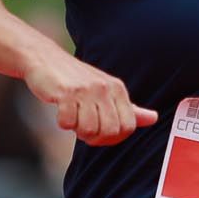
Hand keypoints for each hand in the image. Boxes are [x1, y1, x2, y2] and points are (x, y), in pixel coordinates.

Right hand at [23, 46, 156, 146]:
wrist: (45, 59)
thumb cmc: (76, 79)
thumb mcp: (106, 91)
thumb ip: (128, 108)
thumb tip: (153, 118)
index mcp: (118, 89)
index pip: (128, 127)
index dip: (114, 138)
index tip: (100, 134)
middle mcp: (105, 88)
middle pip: (110, 131)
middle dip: (95, 138)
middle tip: (83, 128)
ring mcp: (86, 90)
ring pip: (89, 130)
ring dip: (77, 130)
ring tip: (73, 118)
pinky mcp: (66, 92)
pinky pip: (67, 122)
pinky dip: (62, 122)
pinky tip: (61, 112)